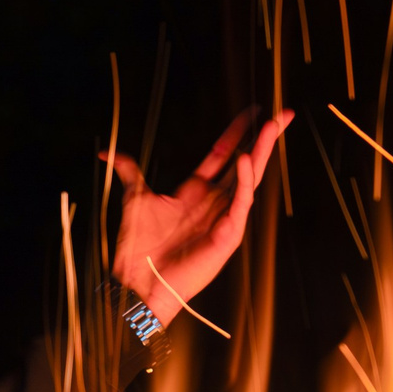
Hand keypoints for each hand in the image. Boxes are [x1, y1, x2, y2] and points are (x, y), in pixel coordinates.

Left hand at [104, 108, 290, 326]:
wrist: (141, 280)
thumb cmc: (141, 246)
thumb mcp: (135, 198)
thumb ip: (130, 172)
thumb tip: (108, 153)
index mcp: (196, 192)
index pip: (222, 154)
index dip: (237, 132)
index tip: (253, 111)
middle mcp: (214, 202)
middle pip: (245, 162)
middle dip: (265, 139)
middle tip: (283, 114)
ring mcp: (224, 217)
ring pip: (249, 178)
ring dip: (262, 153)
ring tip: (273, 128)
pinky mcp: (228, 234)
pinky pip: (240, 202)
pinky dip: (243, 181)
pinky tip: (246, 160)